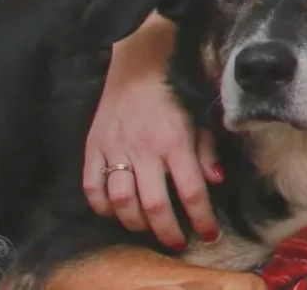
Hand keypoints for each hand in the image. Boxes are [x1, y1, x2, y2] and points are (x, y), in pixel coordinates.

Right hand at [83, 29, 222, 248]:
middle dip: (168, 231)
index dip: (202, 219)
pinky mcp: (93, 146)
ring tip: (147, 228)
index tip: (210, 235)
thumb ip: (206, 151)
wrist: (139, 63)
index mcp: (174, 141)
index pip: (191, 192)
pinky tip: (115, 211)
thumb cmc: (176, 92)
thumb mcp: (200, 118)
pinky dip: (102, 206)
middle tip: (177, 243)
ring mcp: (115, 148)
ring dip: (135, 222)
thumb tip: (215, 182)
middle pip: (154, 205)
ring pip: (121, 201)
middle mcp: (144, 148)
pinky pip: (92, 186)